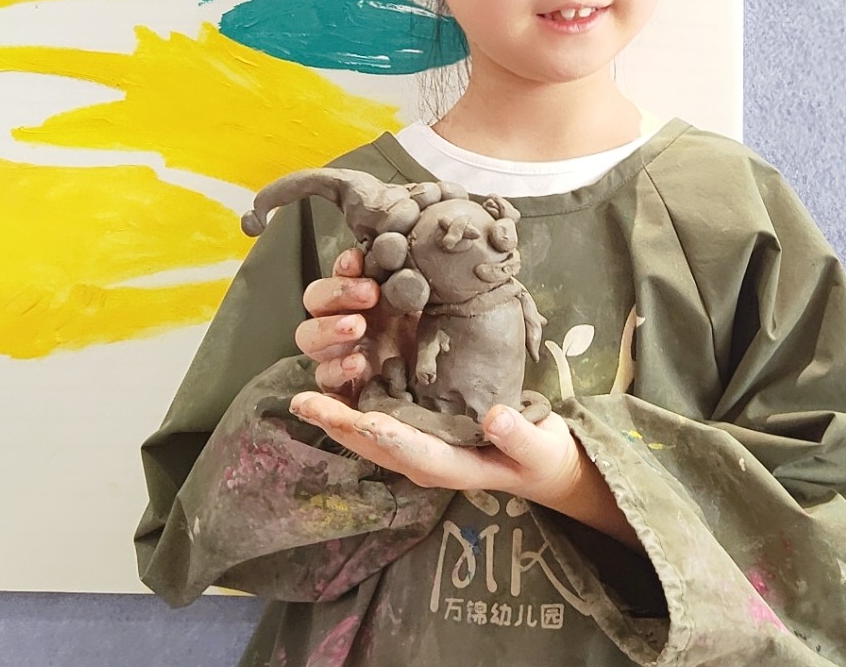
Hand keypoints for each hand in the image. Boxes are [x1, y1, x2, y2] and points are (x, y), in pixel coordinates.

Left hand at [290, 394, 644, 552]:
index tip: (365, 419)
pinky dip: (357, 402)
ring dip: (339, 415)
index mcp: (451, 467)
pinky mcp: (422, 427)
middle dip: (341, 423)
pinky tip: (340, 379)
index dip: (390, 435)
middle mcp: (425, 458)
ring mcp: (420, 444)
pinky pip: (382, 417)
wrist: (541, 464)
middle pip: (377, 444)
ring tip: (305, 396)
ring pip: (371, 432)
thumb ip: (519, 437)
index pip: (415, 452)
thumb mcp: (540, 450)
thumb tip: (495, 416)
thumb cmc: (541, 458)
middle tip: (304, 403)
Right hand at [296, 247, 417, 400]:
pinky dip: (337, 368)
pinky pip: (324, 377)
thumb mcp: (423, 306)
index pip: (341, 273)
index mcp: (362, 297)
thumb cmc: (428, 338)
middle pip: (316, 300)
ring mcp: (337, 353)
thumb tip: (408, 254)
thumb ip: (409, 283)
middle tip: (369, 293)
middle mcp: (343, 320)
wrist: (437, 381)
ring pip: (309, 336)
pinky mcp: (339, 385)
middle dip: (338, 292)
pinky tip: (358, 363)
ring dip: (329, 328)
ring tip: (356, 326)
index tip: (358, 260)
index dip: (345, 266)